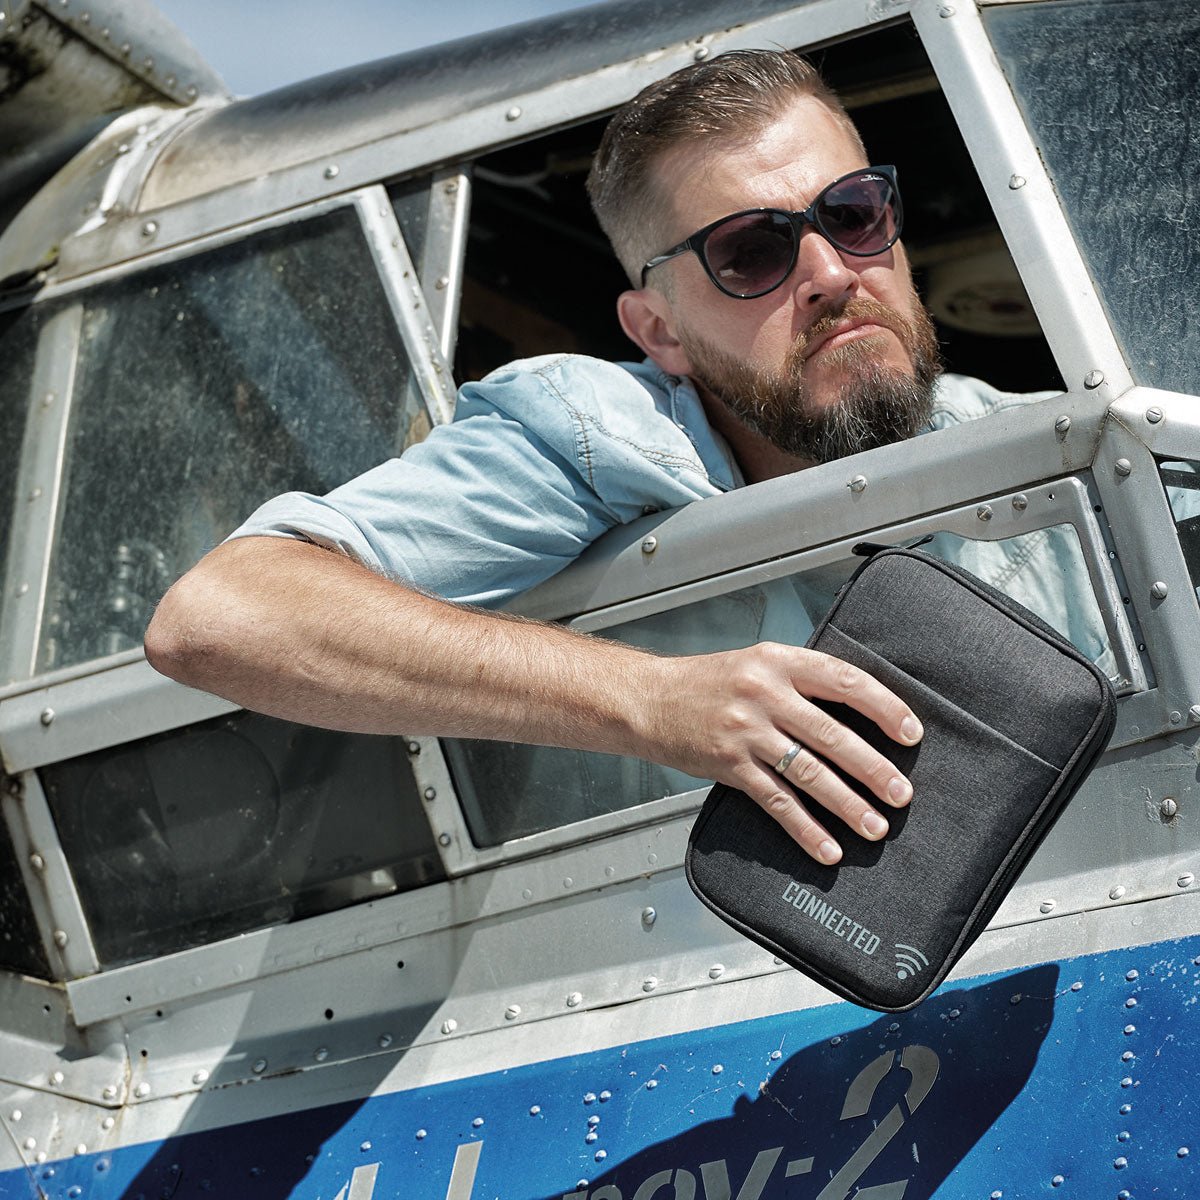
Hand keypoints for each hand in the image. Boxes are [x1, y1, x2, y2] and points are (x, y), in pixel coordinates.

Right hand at [645, 642, 922, 863]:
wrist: (649, 699)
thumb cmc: (707, 683)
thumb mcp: (757, 663)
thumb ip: (801, 681)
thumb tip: (859, 714)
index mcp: (778, 661)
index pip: (845, 681)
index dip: (884, 707)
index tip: (911, 733)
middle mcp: (764, 693)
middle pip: (832, 735)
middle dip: (873, 768)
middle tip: (901, 792)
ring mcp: (746, 731)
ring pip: (808, 772)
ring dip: (847, 804)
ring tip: (875, 825)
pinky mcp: (730, 765)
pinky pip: (776, 801)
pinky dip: (805, 828)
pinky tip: (827, 847)